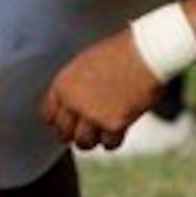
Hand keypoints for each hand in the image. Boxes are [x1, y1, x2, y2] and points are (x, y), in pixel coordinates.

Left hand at [42, 30, 160, 150]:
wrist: (146, 53)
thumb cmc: (121, 52)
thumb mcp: (86, 63)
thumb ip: (75, 85)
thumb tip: (73, 107)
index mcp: (63, 83)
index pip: (49, 114)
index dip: (60, 120)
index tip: (70, 122)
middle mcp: (73, 101)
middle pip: (64, 132)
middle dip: (74, 134)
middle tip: (87, 132)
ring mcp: (92, 114)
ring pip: (83, 143)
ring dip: (93, 140)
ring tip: (103, 132)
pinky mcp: (113, 124)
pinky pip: (108, 144)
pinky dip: (114, 140)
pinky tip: (121, 128)